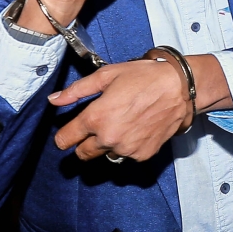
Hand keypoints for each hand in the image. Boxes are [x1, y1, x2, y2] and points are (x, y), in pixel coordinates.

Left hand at [50, 59, 188, 160]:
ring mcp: (127, 149)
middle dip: (82, 143)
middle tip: (92, 128)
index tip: (65, 135)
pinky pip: (126, 155)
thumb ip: (76, 90)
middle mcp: (109, 138)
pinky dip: (126, 146)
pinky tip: (134, 128)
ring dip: (106, 145)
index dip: (63, 137)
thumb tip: (54, 99)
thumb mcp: (105, 76)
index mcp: (96, 118)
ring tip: (119, 124)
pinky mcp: (143, 154)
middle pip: (83, 154)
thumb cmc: (143, 78)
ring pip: (106, 155)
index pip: (66, 140)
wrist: (178, 88)